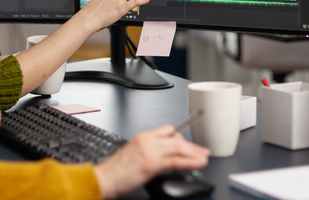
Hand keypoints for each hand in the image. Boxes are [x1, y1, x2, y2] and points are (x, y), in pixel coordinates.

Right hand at [93, 125, 209, 198]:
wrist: (103, 179)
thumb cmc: (114, 172)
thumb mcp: (132, 156)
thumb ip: (148, 152)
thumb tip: (163, 159)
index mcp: (142, 137)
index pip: (167, 130)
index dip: (181, 138)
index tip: (189, 145)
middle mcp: (147, 140)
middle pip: (176, 138)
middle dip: (192, 146)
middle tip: (203, 151)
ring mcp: (150, 151)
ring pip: (179, 148)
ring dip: (194, 153)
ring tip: (204, 158)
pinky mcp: (151, 163)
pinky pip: (175, 161)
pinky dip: (190, 161)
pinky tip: (198, 163)